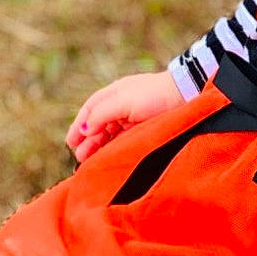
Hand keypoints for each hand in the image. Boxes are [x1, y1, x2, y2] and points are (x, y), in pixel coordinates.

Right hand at [66, 70, 181, 163]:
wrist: (185, 96)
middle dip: (87, 141)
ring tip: (89, 162)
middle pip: (97, 124)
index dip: (78, 126)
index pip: (90, 110)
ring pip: (108, 134)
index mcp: (113, 93)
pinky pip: (121, 140)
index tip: (70, 143)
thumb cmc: (153, 95)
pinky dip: (111, 148)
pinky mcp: (142, 129)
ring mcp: (132, 118)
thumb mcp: (122, 101)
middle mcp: (120, 105)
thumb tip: (84, 130)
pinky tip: (106, 157)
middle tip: (79, 158)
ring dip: (97, 146)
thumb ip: (100, 114)